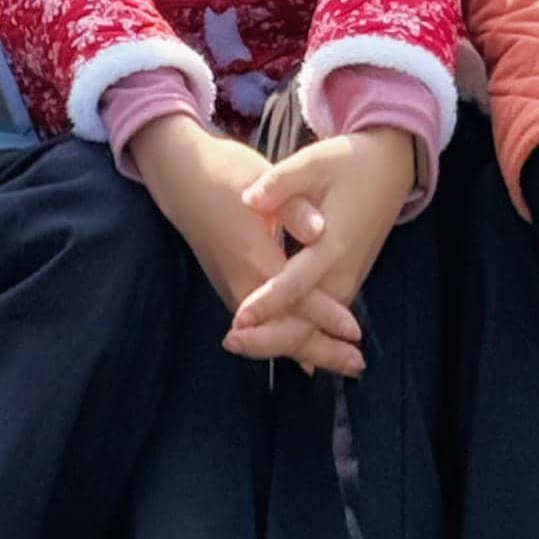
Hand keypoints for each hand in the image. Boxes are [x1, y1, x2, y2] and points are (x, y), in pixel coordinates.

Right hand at [131, 112, 335, 359]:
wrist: (180, 177)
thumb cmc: (225, 173)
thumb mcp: (261, 179)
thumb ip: (293, 207)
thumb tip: (320, 230)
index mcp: (253, 253)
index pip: (294, 296)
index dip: (325, 315)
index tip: (355, 331)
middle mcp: (240, 279)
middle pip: (282, 329)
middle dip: (320, 349)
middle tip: (358, 364)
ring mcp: (232, 286)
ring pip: (269, 332)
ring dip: (305, 350)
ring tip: (342, 363)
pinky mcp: (229, 285)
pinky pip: (259, 325)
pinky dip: (284, 341)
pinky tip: (305, 353)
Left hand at [227, 126, 412, 375]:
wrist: (391, 169)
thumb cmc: (349, 163)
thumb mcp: (314, 163)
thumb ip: (280, 184)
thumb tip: (249, 199)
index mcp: (333, 244)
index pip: (296, 284)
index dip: (268, 304)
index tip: (239, 319)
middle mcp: (343, 270)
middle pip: (307, 320)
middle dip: (270, 337)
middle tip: (231, 342)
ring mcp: (347, 278)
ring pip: (314, 324)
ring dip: (280, 339)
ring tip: (239, 345)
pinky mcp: (345, 279)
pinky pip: (321, 317)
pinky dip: (296, 332)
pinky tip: (269, 343)